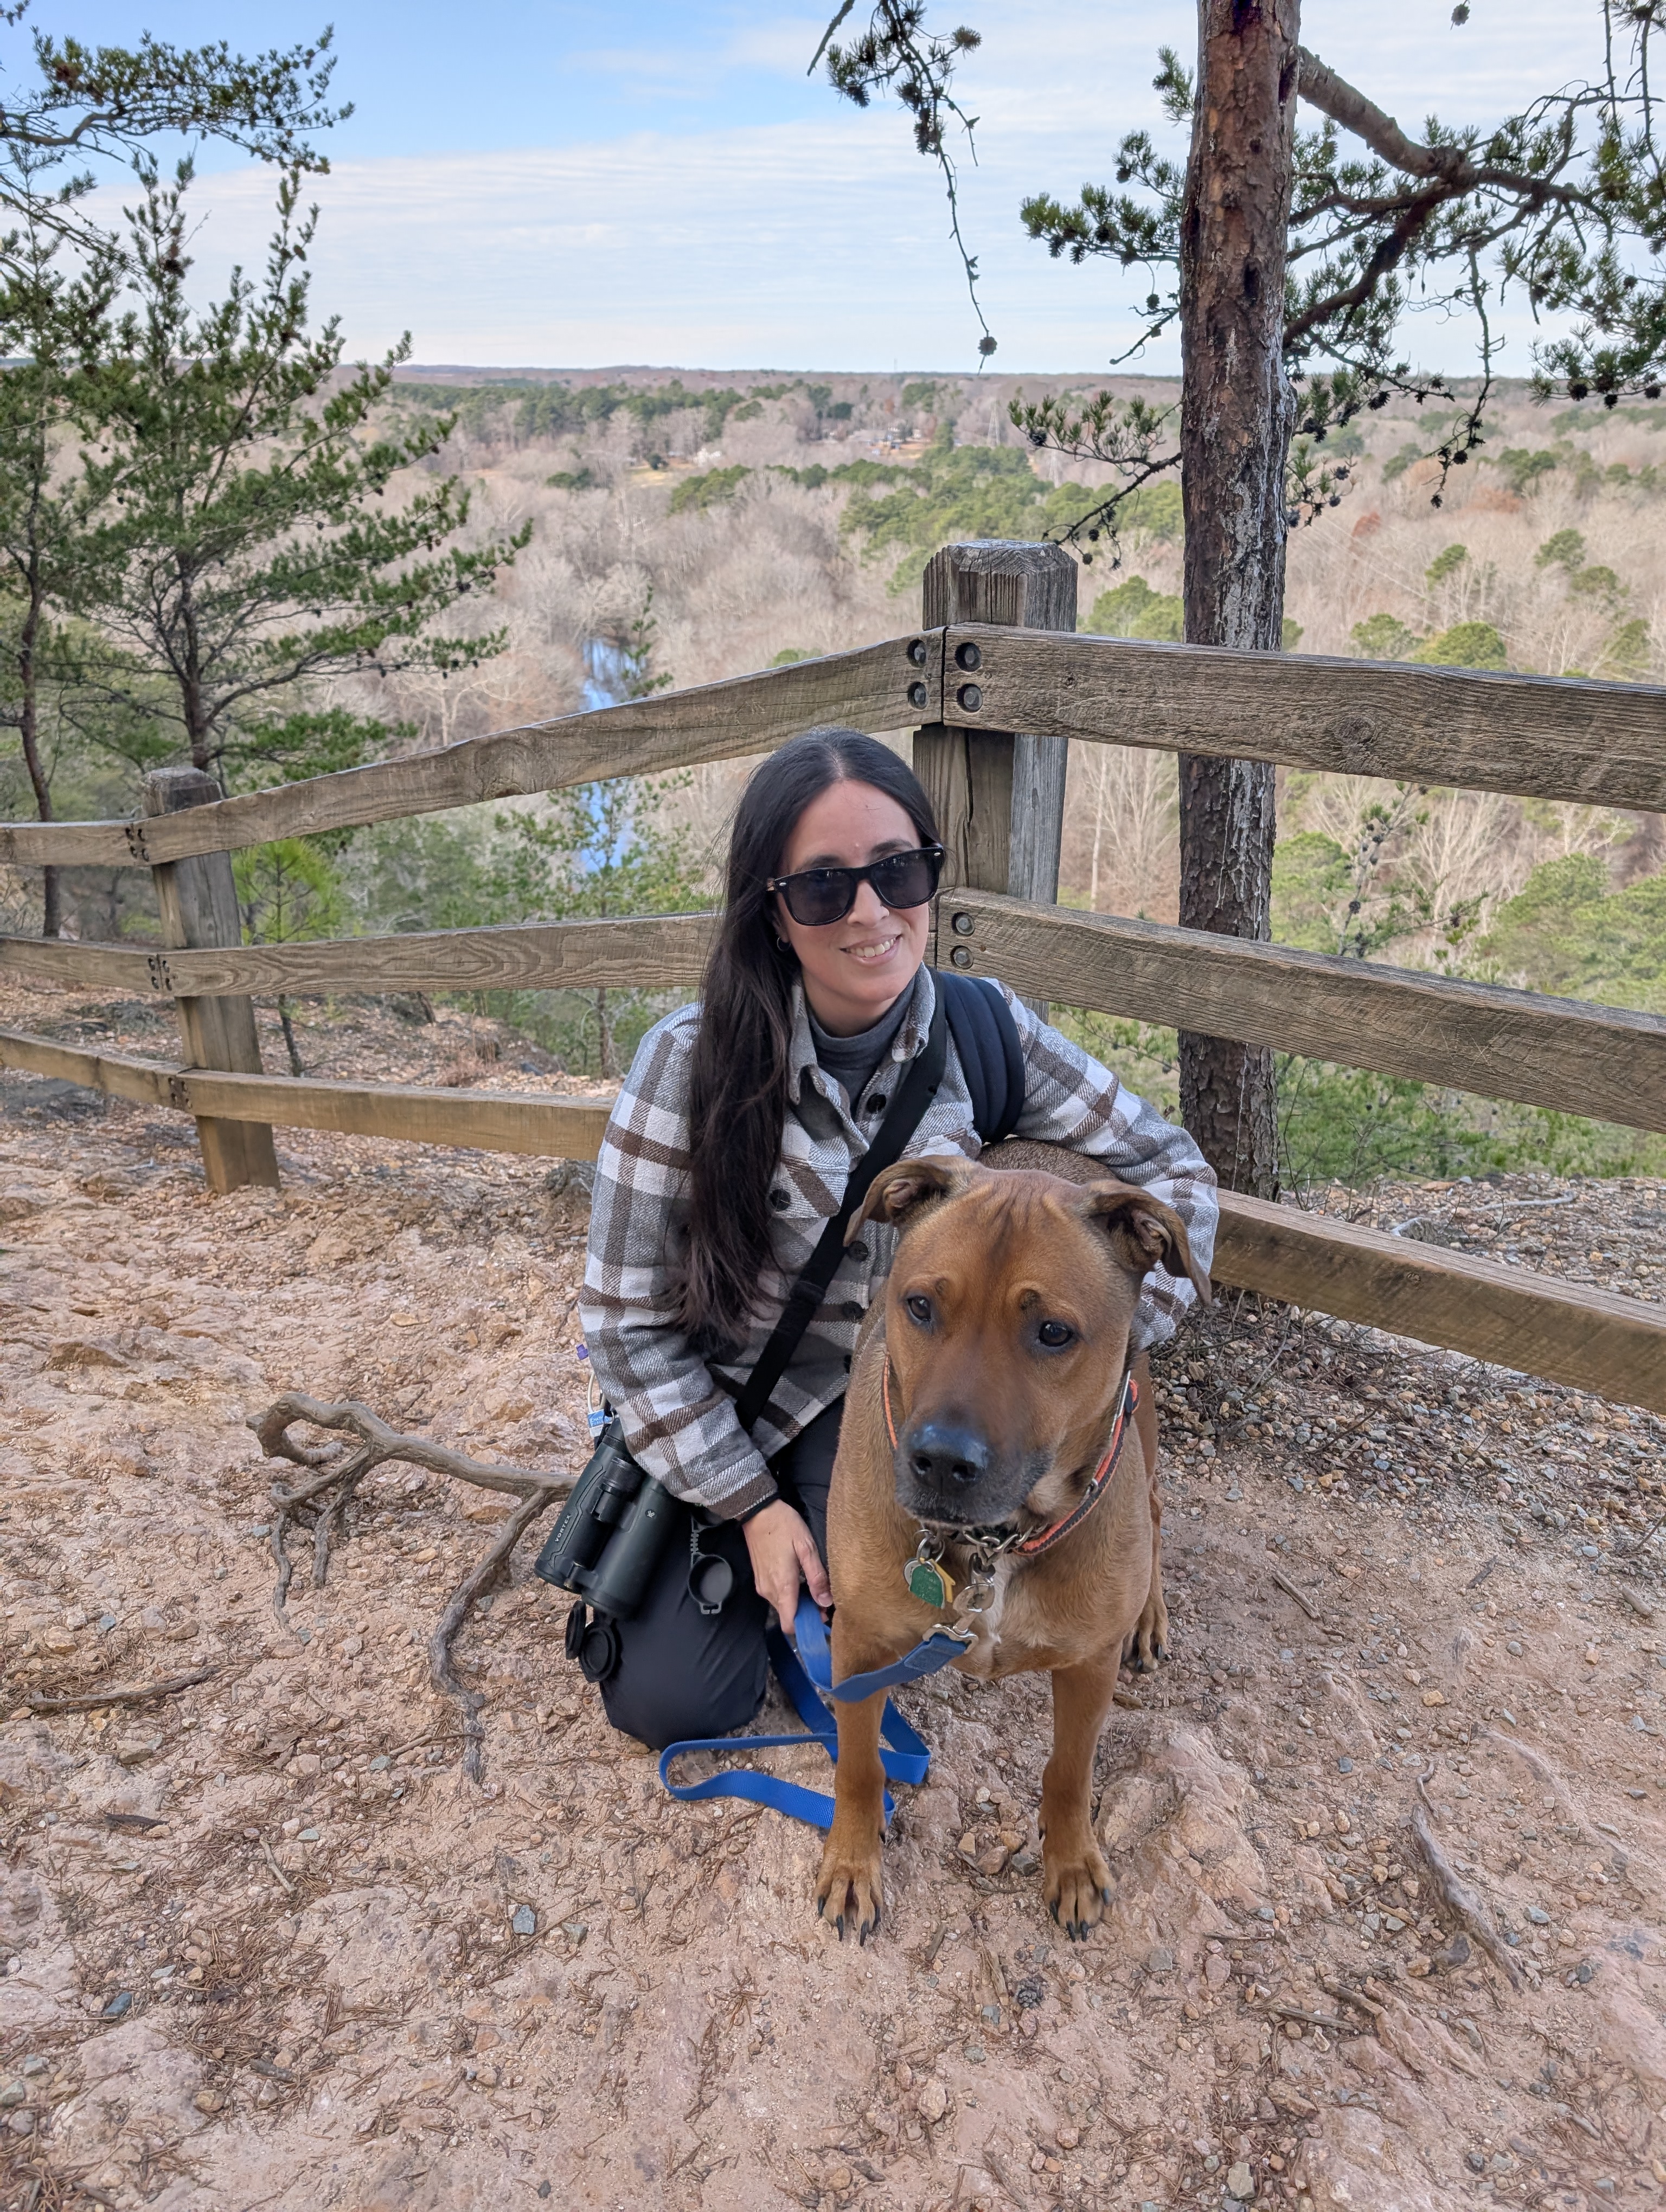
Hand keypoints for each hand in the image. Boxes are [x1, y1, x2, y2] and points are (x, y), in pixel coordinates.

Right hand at [743, 1499, 831, 1634]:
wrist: (757, 1512)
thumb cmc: (784, 1526)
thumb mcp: (807, 1547)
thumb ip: (817, 1577)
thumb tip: (826, 1601)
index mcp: (783, 1586)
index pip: (790, 1624)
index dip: (807, 1626)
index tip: (821, 1617)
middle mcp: (770, 1591)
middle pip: (788, 1616)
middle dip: (807, 1613)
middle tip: (824, 1599)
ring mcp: (762, 1586)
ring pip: (783, 1607)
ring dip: (798, 1604)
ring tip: (814, 1587)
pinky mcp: (760, 1580)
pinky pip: (776, 1596)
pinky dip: (789, 1595)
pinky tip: (800, 1580)